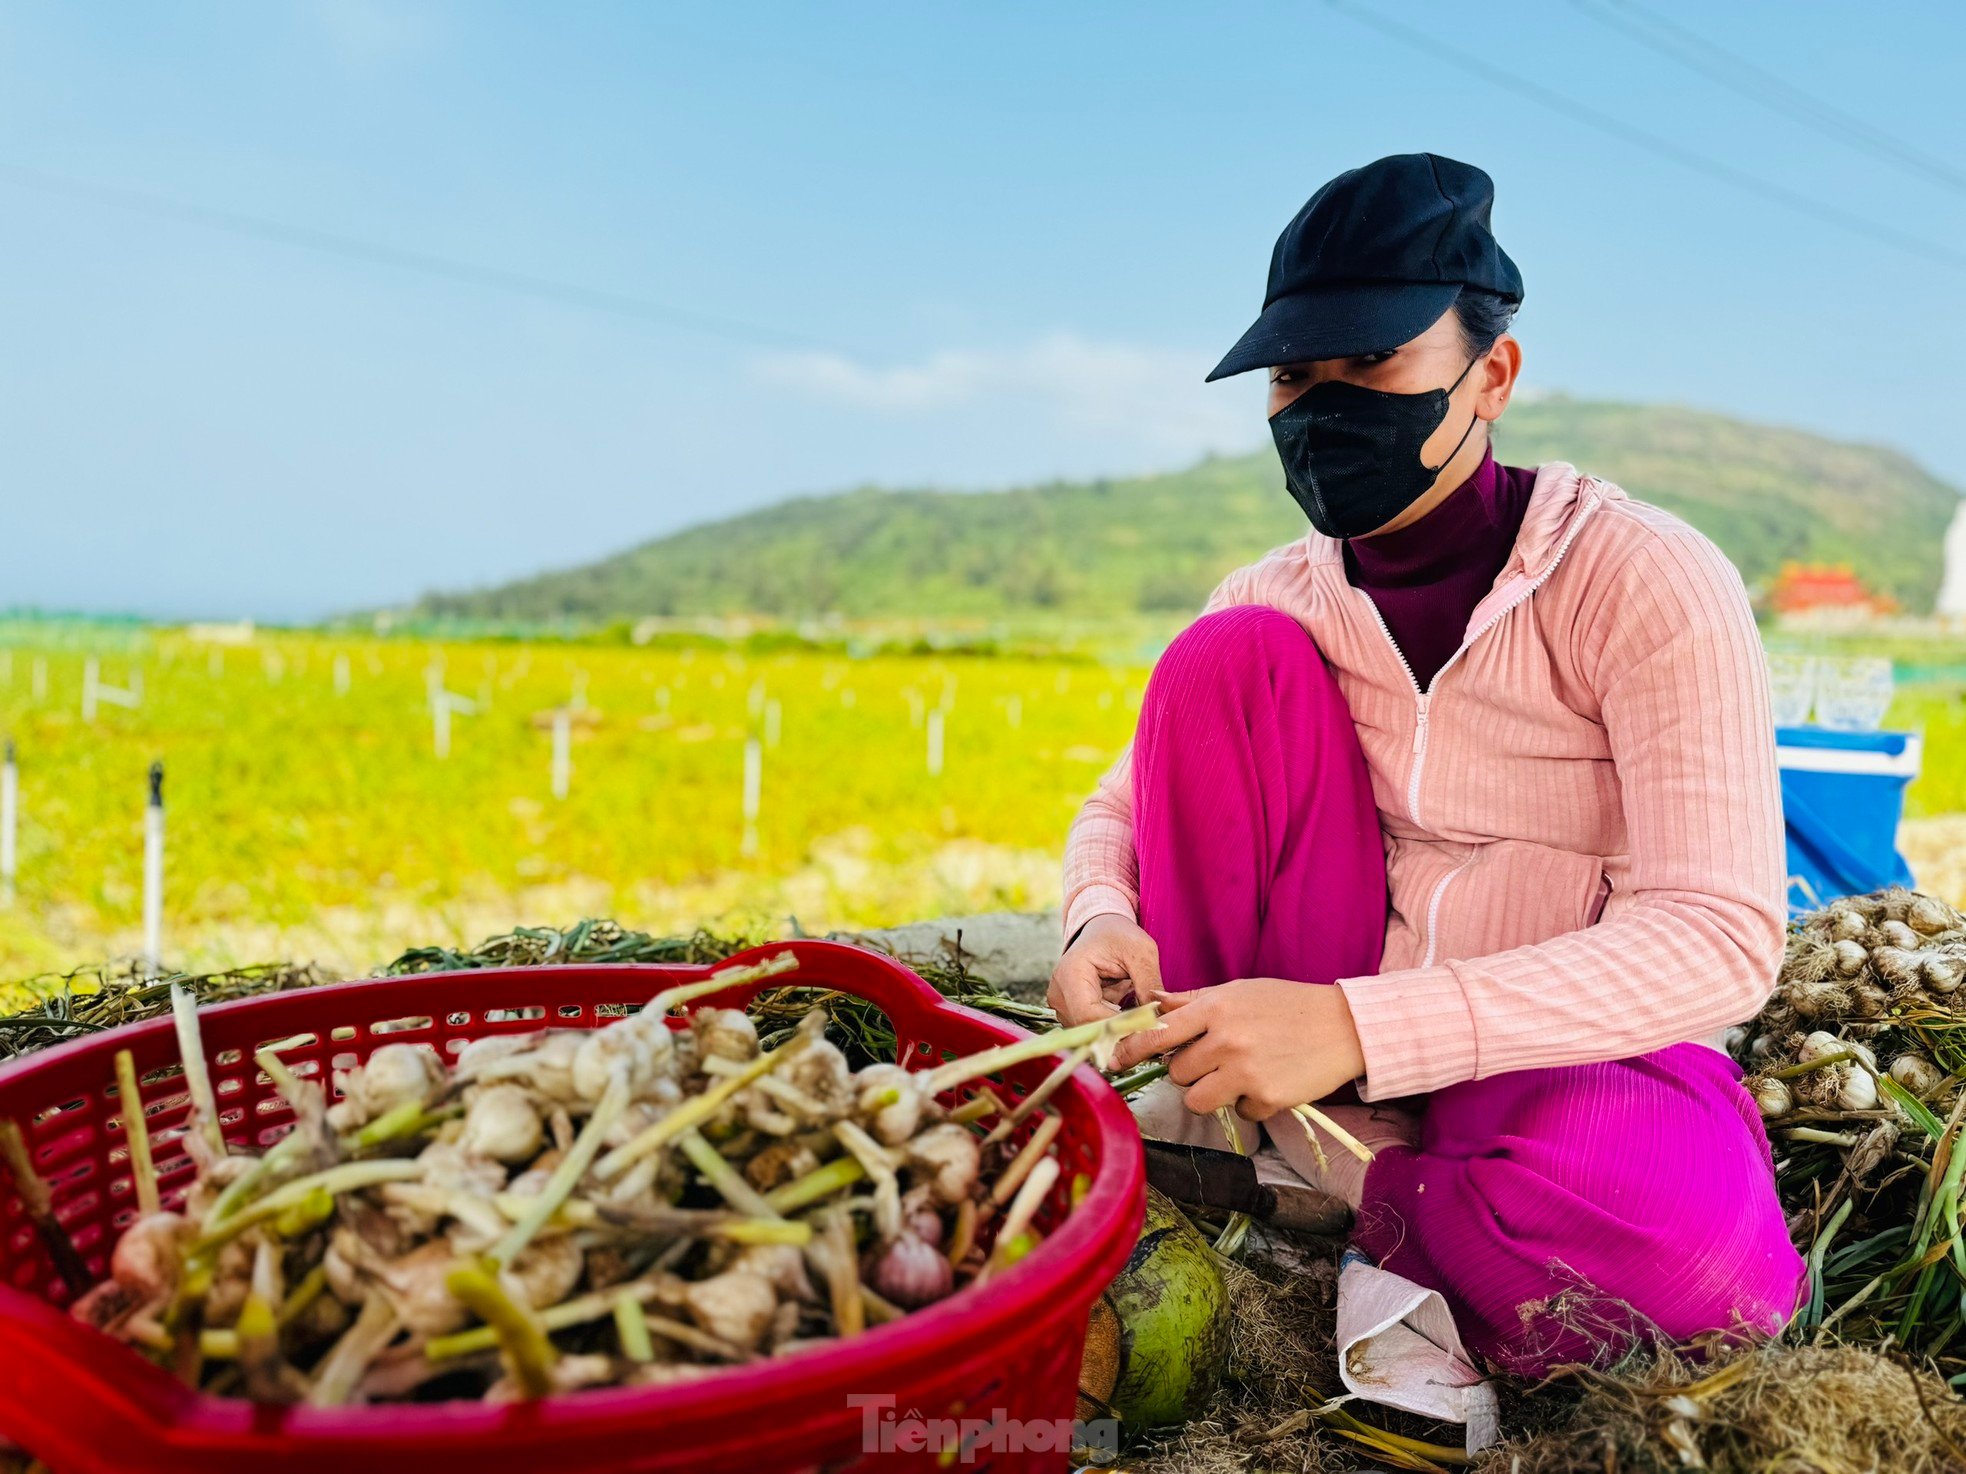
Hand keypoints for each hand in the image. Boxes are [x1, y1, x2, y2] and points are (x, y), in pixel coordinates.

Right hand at [1048, 914, 1162, 1027]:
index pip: (1089, 1015)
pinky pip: (1090, 1028)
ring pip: (1089, 1032)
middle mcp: (1058, 992)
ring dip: (1116, 1030)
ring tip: (1140, 1018)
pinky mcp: (1068, 1011)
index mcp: (1071, 974)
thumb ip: (1149, 983)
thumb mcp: (1142, 952)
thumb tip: (1159, 1015)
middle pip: (1087, 1028)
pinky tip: (1128, 1016)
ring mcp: (1060, 1004)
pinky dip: (1110, 1026)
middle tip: (1150, 1027)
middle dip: (1120, 1031)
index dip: (1118, 1026)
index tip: (1148, 1027)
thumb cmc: (1119, 935)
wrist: (1101, 928)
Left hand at [1108, 977, 1365, 1120]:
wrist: (1344, 1026)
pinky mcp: (1266, 1098)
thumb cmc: (1288, 1004)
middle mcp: (1227, 1040)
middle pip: (1176, 1072)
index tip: (1115, 1060)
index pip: (1157, 1032)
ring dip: (1209, 1092)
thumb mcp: (1239, 991)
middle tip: (1214, 1060)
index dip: (1131, 1049)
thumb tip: (1152, 1003)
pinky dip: (1248, 1104)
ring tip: (1235, 1075)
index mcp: (1216, 1008)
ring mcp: (1246, 1072)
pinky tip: (1268, 1082)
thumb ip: (1194, 1001)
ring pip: (1197, 1099)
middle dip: (1188, 1071)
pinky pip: (1238, 1113)